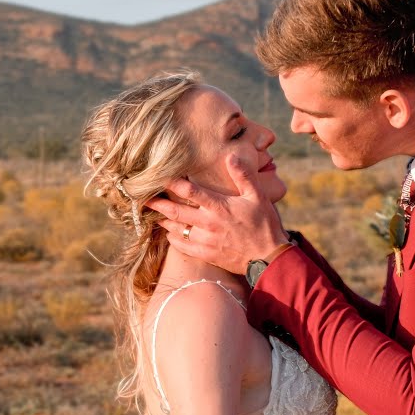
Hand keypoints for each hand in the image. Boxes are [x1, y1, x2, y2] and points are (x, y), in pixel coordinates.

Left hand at [143, 153, 288, 274]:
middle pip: (177, 211)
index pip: (191, 192)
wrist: (269, 257)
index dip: (173, 183)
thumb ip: (243, 176)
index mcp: (220, 207)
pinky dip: (173, 239)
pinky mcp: (207, 254)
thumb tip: (231, 156)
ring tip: (153, 214)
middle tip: (144, 197)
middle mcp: (209, 223)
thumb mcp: (258, 196)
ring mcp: (206, 240)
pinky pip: (184, 247)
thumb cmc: (265, 225)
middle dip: (159, 204)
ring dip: (164, 221)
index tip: (160, 176)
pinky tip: (169, 234)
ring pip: (177, 229)